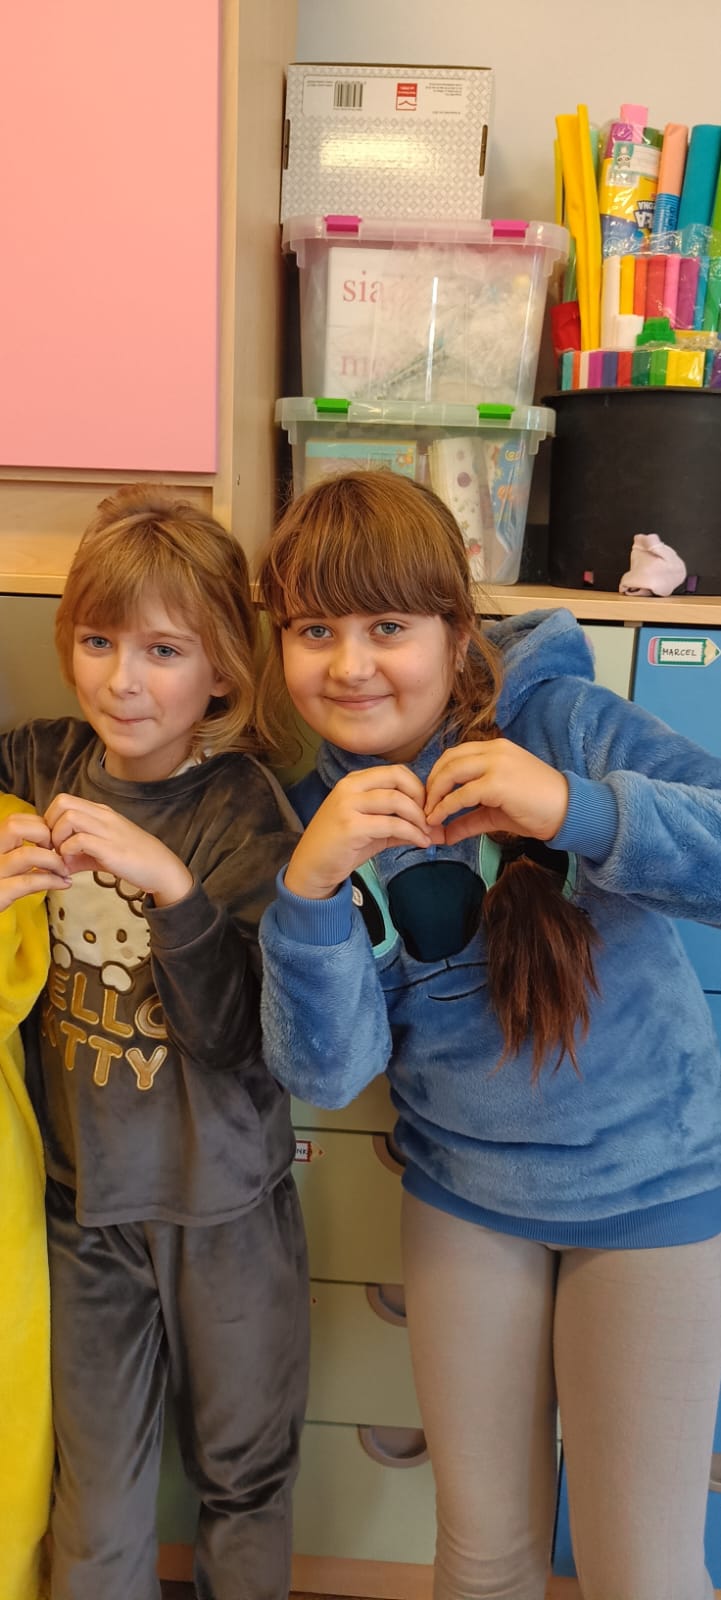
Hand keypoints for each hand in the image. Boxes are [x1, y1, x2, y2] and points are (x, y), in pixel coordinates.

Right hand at [0, 811, 70, 908]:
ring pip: (26, 854)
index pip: (14, 820)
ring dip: (53, 860)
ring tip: (64, 869)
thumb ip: (19, 850)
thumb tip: (50, 841)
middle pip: (15, 827)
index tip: (52, 839)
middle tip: (57, 850)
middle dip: (43, 834)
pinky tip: (63, 883)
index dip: (39, 825)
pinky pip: (29, 881)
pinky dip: (51, 880)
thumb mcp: (6, 863)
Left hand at [44, 794, 193, 906]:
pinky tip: (70, 865)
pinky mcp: (110, 848)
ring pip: (68, 818)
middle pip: (62, 802)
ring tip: (61, 856)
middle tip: (52, 846)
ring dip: (57, 838)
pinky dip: (67, 853)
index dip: (50, 819)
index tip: (52, 841)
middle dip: (49, 825)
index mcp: (101, 812)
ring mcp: (107, 830)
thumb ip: (78, 854)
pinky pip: (78, 841)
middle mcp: (103, 816)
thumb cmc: (133, 859)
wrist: (161, 868)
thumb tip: (58, 863)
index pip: (64, 800)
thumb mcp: (101, 852)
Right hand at [284, 766, 438, 899]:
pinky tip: (420, 843)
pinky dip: (412, 833)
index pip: (396, 772)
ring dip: (419, 818)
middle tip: (430, 820)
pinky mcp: (351, 826)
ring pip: (397, 800)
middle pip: (398, 779)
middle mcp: (350, 787)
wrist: (312, 867)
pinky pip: (391, 824)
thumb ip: (402, 825)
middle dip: (421, 799)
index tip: (427, 809)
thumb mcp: (375, 831)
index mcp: (355, 781)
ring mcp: (348, 805)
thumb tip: (438, 830)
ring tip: (427, 834)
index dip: (418, 788)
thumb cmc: (343, 847)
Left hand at [424, 739, 568, 844]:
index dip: (438, 775)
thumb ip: (469, 818)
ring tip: (429, 815)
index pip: (455, 755)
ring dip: (434, 795)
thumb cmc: (537, 809)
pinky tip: (439, 821)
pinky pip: (461, 794)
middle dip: (431, 784)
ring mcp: (496, 764)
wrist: (569, 811)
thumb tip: (444, 834)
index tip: (430, 798)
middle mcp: (494, 751)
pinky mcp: (498, 783)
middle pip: (448, 760)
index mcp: (496, 749)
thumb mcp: (497, 812)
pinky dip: (445, 808)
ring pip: (450, 773)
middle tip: (424, 807)